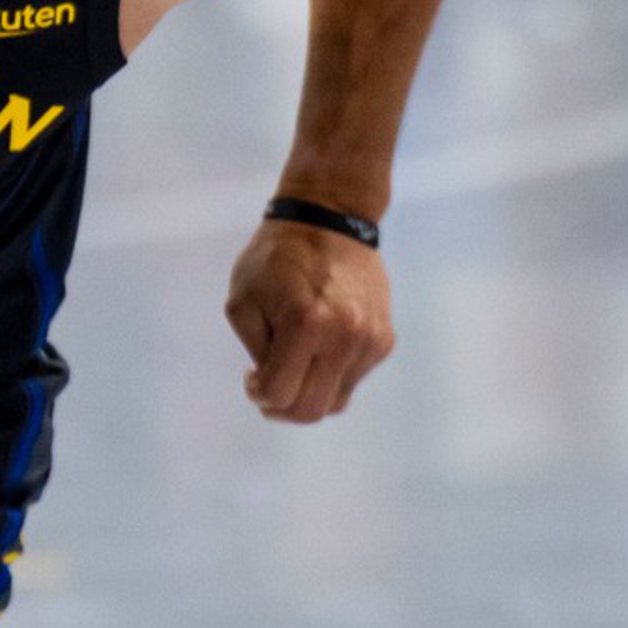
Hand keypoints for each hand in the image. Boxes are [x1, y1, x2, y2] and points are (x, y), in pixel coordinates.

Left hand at [225, 216, 394, 421]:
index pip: (278, 394)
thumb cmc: (277, 258)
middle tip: (269, 388)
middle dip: (283, 408)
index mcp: (306, 324)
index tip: (251, 378)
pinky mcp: (383, 340)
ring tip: (294, 362)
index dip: (258, 394)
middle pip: (311, 410)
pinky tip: (318, 345)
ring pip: (335, 401)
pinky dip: (330, 374)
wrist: (333, 218)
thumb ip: (256, 351)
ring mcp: (369, 340)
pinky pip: (352, 379)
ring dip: (308, 391)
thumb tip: (273, 388)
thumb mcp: (243, 300)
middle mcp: (345, 336)